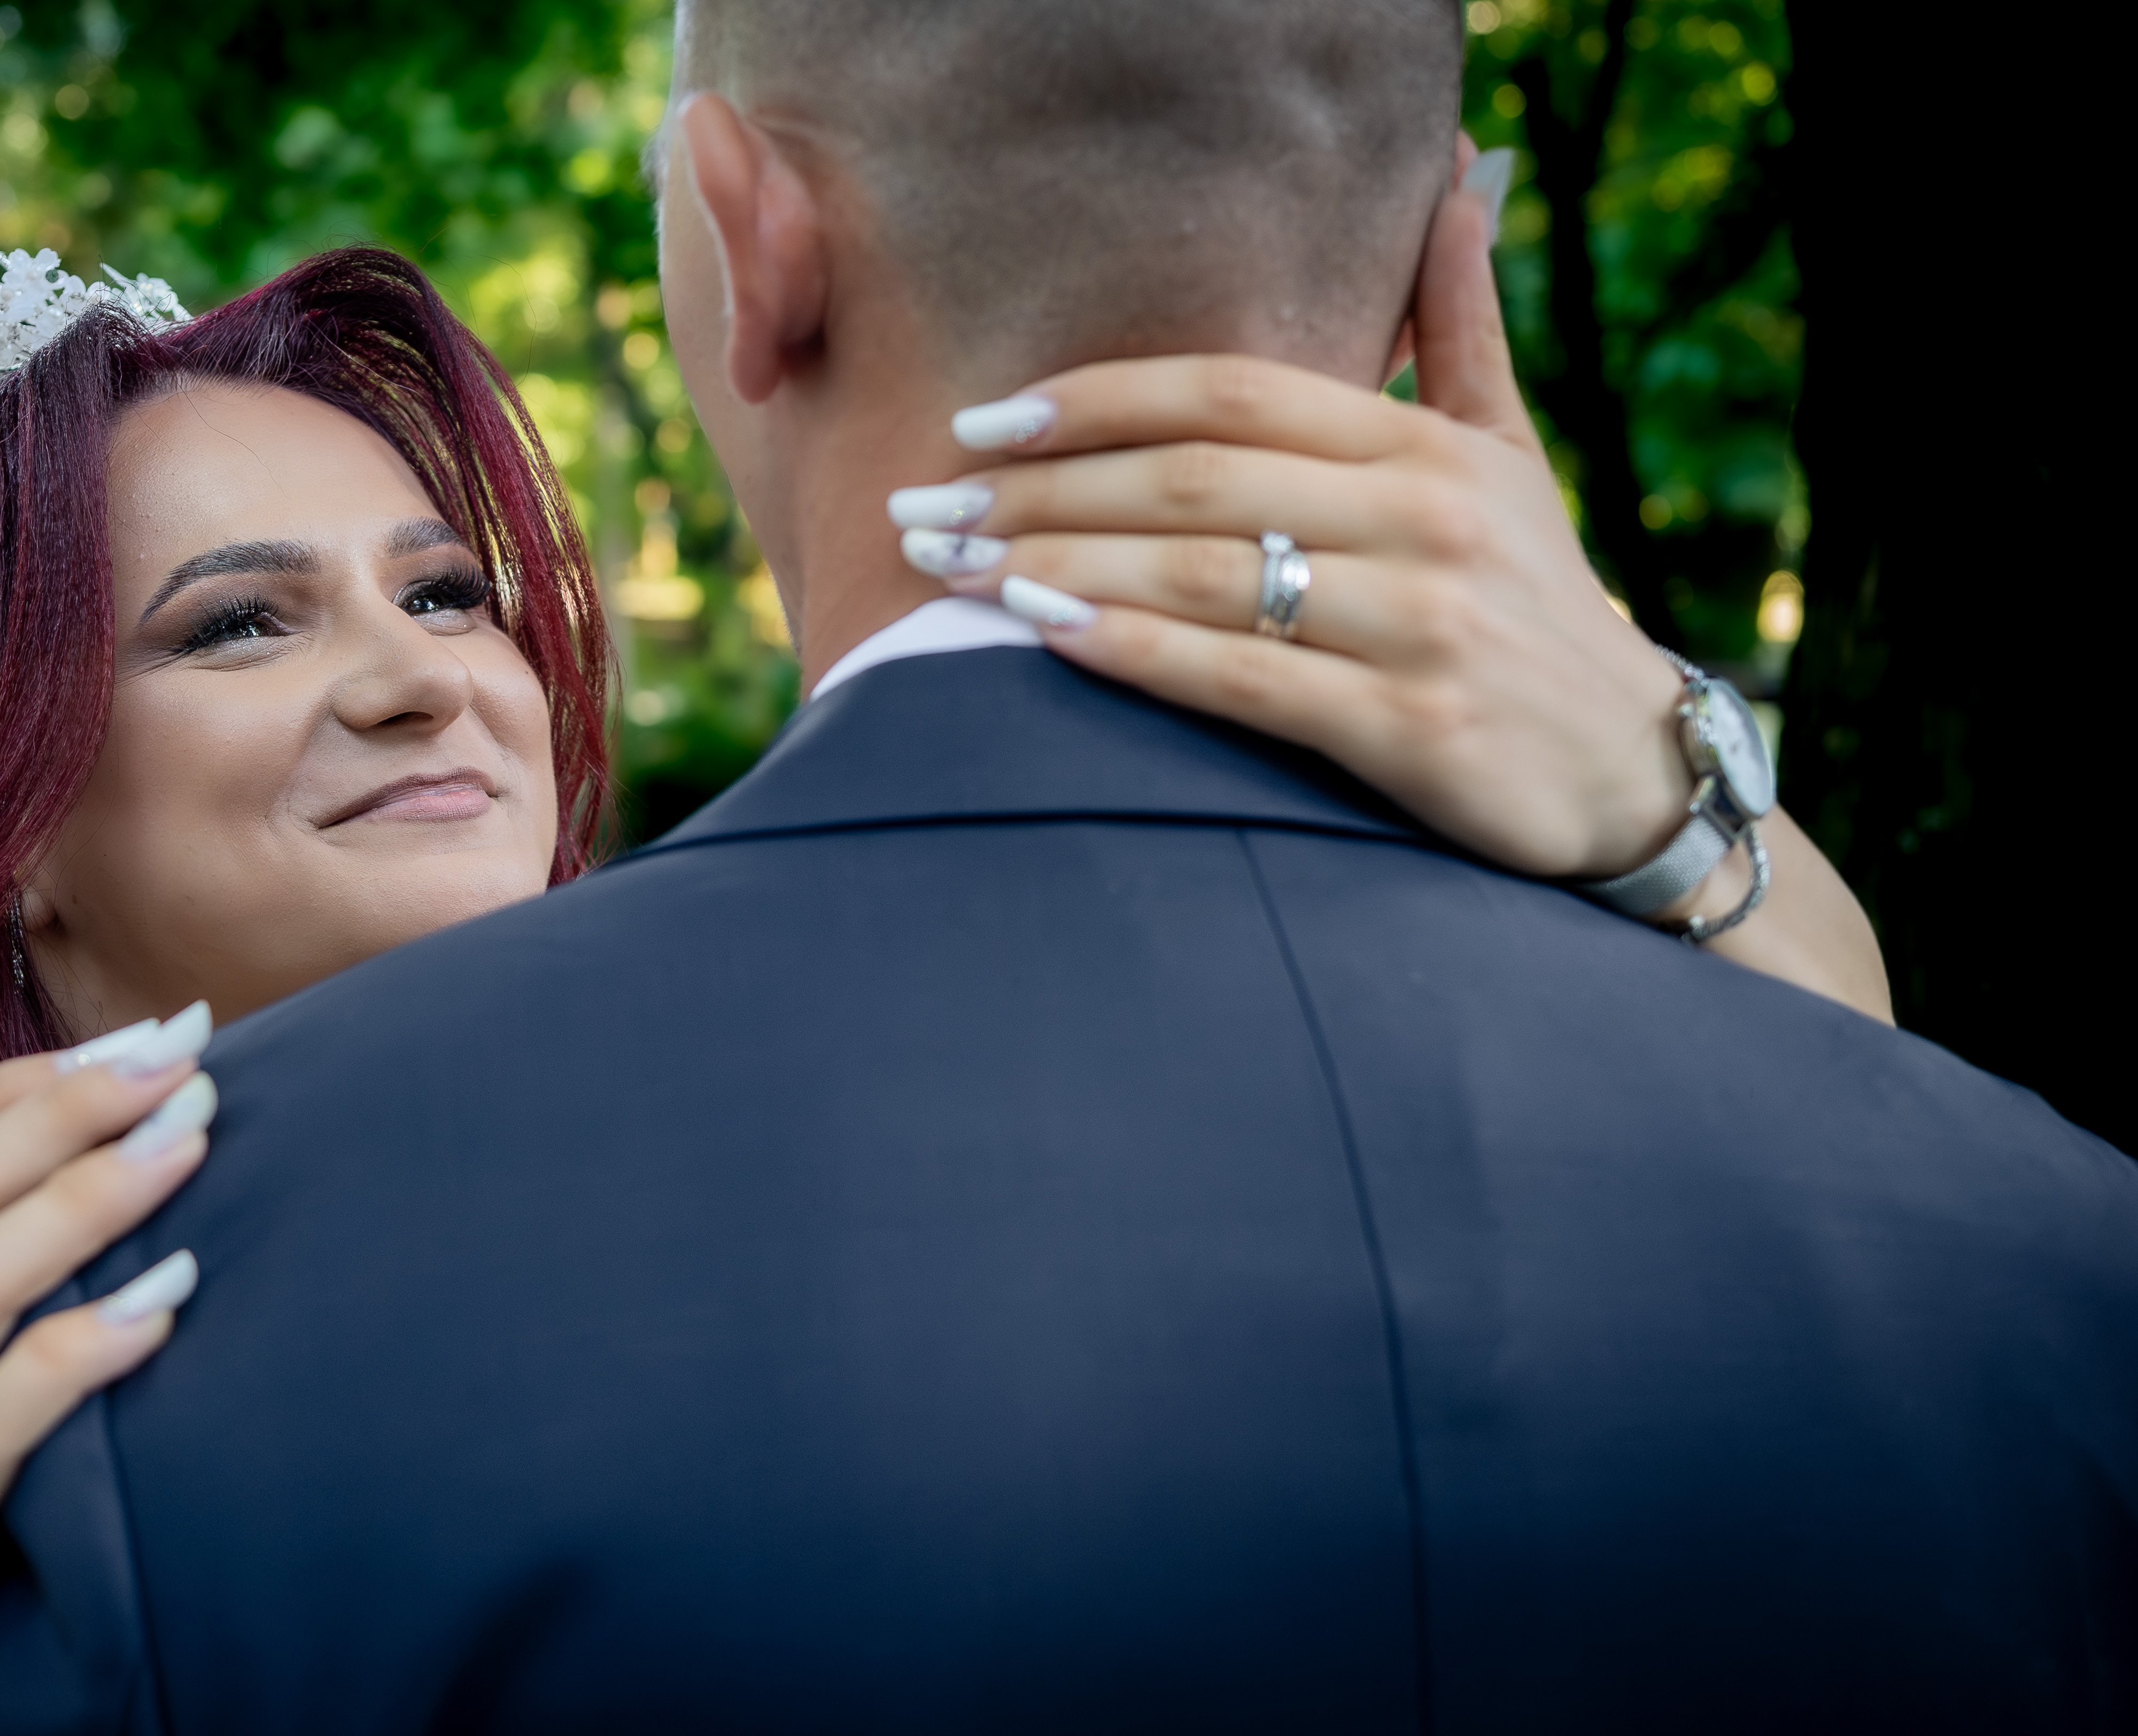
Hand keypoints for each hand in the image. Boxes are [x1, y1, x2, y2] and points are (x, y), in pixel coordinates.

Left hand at [890, 147, 1891, 1021]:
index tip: (979, 424)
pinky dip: (1133, 651)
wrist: (1635, 776)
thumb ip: (1457, 331)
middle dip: (1038, 492)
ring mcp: (1421, 624)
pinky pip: (1242, 678)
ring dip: (1055, 566)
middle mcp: (1427, 520)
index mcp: (1429, 449)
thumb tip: (1454, 184)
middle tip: (923, 510)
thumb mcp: (1512, 457)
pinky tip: (1042, 636)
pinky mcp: (1415, 728)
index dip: (1093, 400)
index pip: (1228, 393)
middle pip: (1192, 480)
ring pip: (1201, 574)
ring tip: (949, 572)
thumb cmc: (1539, 606)